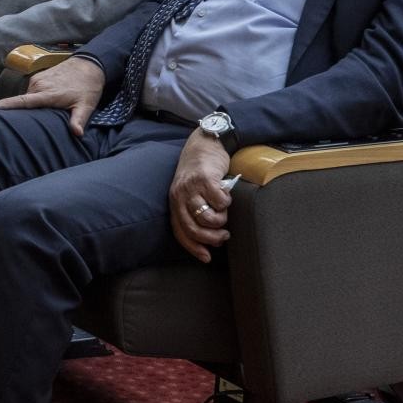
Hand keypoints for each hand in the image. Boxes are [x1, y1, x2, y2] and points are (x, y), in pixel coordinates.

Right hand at [0, 54, 105, 133]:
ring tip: (38, 113)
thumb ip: (79, 119)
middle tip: (23, 125)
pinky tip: (41, 103)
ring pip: (26, 97)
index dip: (7, 105)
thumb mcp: (86, 105)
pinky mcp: (37, 77)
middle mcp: (39, 85)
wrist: (88, 66)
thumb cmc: (87, 87)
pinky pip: (30, 91)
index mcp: (48, 94)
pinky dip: (32, 98)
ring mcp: (37, 80)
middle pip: (23, 102)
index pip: (24, 101)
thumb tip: (77, 133)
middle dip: (19, 112)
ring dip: (29, 105)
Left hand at [169, 131, 232, 262]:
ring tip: (225, 212)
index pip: (180, 231)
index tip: (207, 257)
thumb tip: (212, 239)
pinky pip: (220, 201)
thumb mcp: (191, 192)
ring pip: (208, 217)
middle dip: (212, 238)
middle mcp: (179, 196)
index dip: (193, 247)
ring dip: (221, 219)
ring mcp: (191, 187)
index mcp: (175, 202)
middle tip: (224, 236)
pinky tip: (226, 194)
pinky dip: (227, 201)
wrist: (204, 145)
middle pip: (194, 228)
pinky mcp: (205, 179)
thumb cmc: (200, 173)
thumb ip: (196, 210)